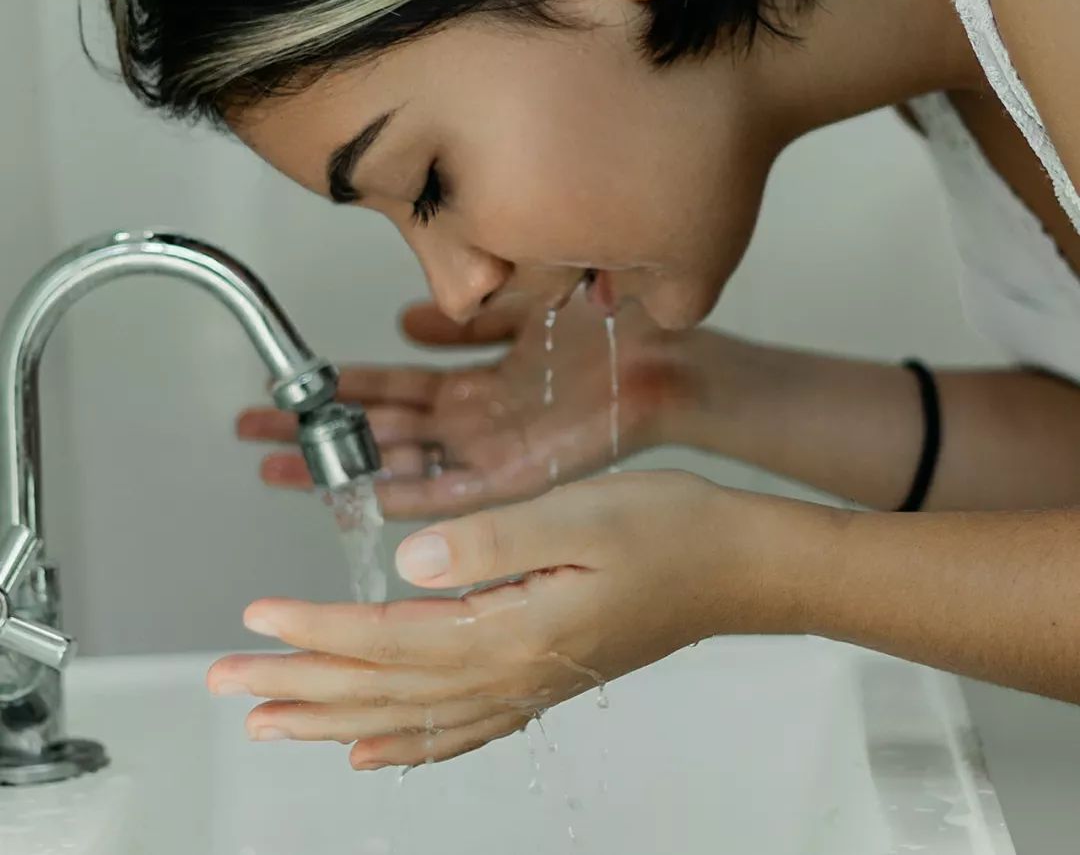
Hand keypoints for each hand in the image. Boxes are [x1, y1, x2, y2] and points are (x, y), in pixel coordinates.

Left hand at [206, 472, 829, 769]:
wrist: (738, 567)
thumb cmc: (669, 530)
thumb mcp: (580, 513)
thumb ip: (490, 542)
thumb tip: (407, 565)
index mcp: (513, 628)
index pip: (389, 639)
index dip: (317, 630)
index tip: (257, 617)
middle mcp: (512, 671)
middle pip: (384, 689)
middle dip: (300, 684)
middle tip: (228, 680)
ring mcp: (528, 685)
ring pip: (409, 718)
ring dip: (334, 720)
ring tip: (274, 720)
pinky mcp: (543, 680)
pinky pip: (460, 731)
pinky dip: (407, 747)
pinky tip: (375, 754)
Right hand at [236, 289, 715, 515]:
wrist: (667, 357)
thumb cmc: (605, 329)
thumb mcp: (518, 307)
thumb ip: (463, 318)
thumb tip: (406, 316)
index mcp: (474, 384)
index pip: (389, 389)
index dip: (336, 389)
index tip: (286, 388)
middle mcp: (473, 422)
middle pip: (379, 430)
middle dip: (316, 433)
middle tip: (252, 433)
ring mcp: (491, 451)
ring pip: (401, 463)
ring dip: (343, 467)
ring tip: (281, 467)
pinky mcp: (520, 475)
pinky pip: (455, 492)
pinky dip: (411, 496)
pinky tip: (366, 496)